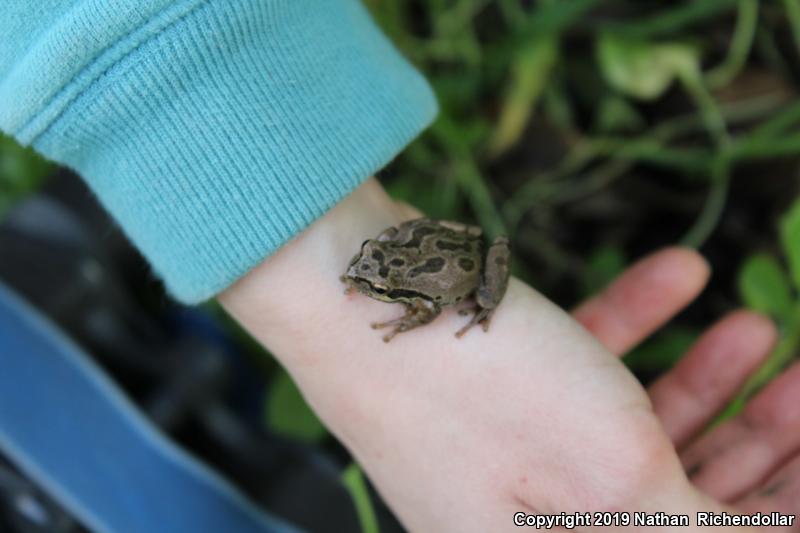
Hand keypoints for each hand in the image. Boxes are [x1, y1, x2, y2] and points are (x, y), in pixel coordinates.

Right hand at [219, 179, 782, 531]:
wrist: (346, 284)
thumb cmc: (473, 390)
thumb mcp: (612, 475)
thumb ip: (691, 522)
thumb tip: (747, 531)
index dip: (769, 506)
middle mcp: (526, 517)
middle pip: (668, 491)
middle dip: (755, 441)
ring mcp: (509, 447)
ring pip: (629, 424)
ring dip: (703, 374)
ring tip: (755, 326)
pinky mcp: (496, 385)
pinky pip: (582, 368)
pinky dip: (634, 325)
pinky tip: (680, 274)